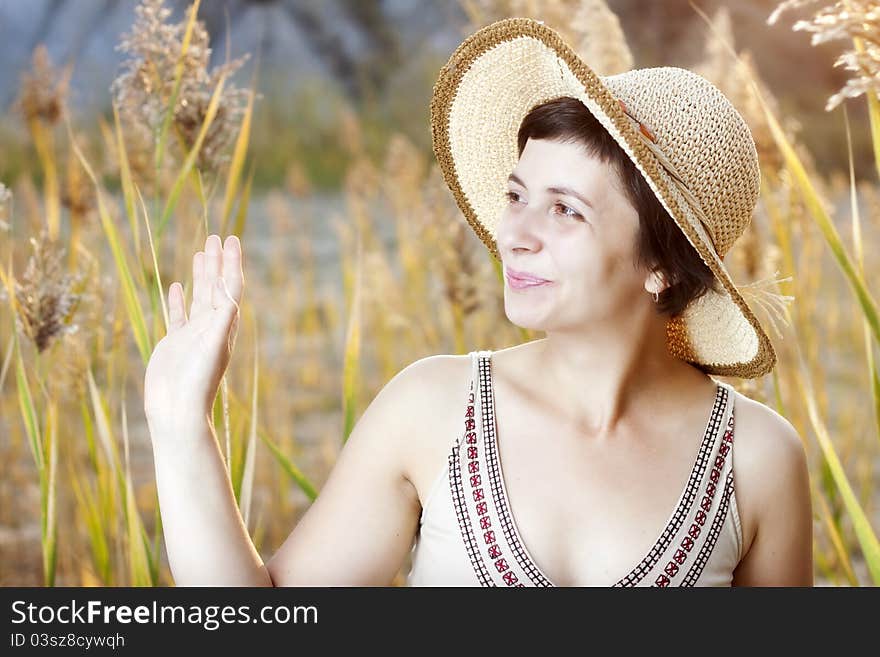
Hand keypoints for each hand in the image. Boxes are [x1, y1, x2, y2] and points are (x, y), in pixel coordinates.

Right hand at [144, 234, 243, 434]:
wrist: (178, 411)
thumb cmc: (198, 381)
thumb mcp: (212, 346)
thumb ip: (221, 319)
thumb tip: (232, 291)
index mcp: (225, 325)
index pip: (231, 286)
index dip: (232, 262)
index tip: (232, 239)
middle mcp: (212, 327)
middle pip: (217, 286)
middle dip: (217, 261)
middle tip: (217, 236)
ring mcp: (193, 334)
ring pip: (199, 296)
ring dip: (201, 275)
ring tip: (200, 251)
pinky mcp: (175, 343)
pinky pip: (178, 314)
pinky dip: (178, 299)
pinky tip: (177, 285)